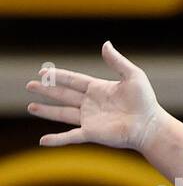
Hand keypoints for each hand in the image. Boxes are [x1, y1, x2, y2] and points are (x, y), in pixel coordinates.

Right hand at [25, 41, 167, 151]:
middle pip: (63, 95)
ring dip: (46, 111)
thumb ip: (117, 61)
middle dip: (46, 90)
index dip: (58, 76)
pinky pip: (70, 136)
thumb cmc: (145, 102)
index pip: (73, 80)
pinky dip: (56, 139)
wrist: (150, 126)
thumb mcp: (133, 76)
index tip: (42, 72)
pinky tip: (43, 141)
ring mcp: (90, 119)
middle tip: (29, 85)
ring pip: (62, 114)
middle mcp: (91, 104)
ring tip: (31, 107)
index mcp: (98, 89)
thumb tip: (105, 43)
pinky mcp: (91, 133)